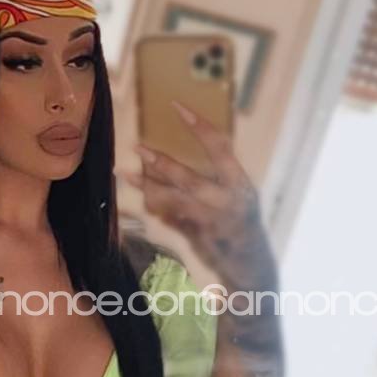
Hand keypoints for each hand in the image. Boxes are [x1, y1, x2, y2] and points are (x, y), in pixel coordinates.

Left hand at [122, 100, 267, 287]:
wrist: (253, 269)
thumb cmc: (242, 228)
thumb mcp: (237, 199)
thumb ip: (214, 181)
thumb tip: (183, 162)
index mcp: (240, 184)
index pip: (220, 147)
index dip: (199, 126)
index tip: (178, 107)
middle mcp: (228, 201)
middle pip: (189, 178)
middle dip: (161, 163)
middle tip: (137, 148)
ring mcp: (212, 223)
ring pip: (173, 202)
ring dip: (147, 187)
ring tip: (123, 172)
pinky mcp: (200, 241)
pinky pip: (170, 221)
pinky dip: (154, 210)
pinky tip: (137, 198)